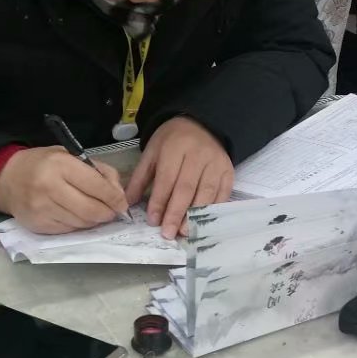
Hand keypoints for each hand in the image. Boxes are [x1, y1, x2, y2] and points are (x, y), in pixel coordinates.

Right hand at [0, 147, 128, 233]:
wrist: (7, 179)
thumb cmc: (43, 164)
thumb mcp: (70, 156)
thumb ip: (98, 171)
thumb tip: (118, 195)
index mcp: (60, 165)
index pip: (97, 186)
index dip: (115, 198)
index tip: (122, 203)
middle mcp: (50, 187)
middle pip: (91, 210)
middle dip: (108, 213)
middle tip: (112, 212)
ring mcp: (42, 209)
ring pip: (82, 223)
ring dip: (95, 221)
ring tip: (96, 213)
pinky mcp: (38, 225)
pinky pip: (68, 230)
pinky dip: (79, 225)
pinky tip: (77, 216)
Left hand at [126, 117, 233, 237]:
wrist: (200, 124)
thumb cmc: (172, 141)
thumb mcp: (152, 153)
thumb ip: (140, 178)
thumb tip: (128, 203)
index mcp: (175, 148)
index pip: (167, 179)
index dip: (160, 201)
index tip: (153, 220)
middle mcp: (198, 155)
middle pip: (186, 188)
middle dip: (176, 213)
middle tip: (168, 233)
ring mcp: (216, 164)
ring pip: (206, 193)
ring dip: (195, 216)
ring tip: (184, 232)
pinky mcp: (228, 171)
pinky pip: (222, 194)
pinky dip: (213, 210)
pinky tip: (203, 223)